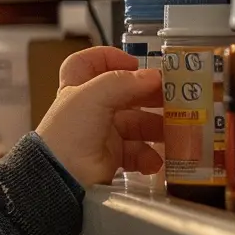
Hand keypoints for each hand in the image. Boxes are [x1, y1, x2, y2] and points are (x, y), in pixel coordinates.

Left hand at [35, 47, 163, 185]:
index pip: (86, 63)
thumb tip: (152, 76)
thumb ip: (123, 82)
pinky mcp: (110, 158)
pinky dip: (148, 155)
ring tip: (172, 131)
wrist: (62, 176)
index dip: (108, 58)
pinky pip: (136, 153)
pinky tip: (155, 159)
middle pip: (123, 95)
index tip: (133, 62)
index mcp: (77, 88)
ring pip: (135, 124)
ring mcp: (100, 134)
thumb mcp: (93, 96)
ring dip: (155, 127)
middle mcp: (89, 109)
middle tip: (171, 97)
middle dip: (148, 95)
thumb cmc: (69, 132)